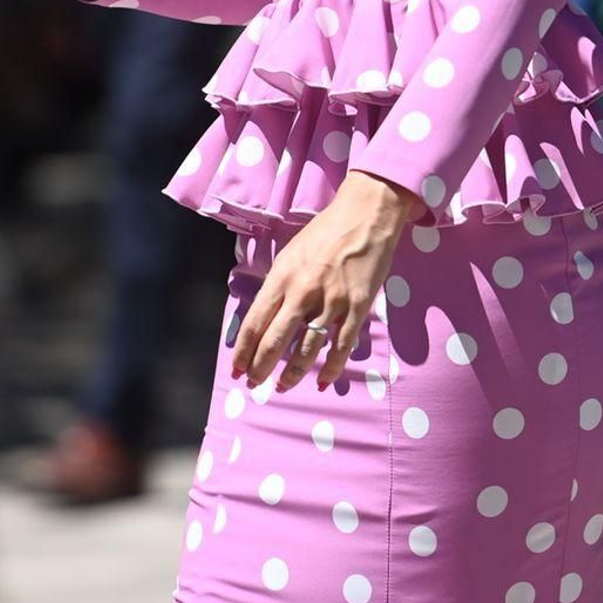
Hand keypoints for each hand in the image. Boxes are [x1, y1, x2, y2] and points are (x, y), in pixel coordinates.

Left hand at [230, 173, 419, 393]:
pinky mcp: (357, 307)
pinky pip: (341, 345)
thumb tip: (265, 317)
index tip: (236, 369)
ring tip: (282, 386)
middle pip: (275, 340)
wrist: (366, 216)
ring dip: (292, 373)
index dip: (243, 350)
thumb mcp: (290, 254)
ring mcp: (331, 301)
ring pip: (307, 348)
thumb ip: (278, 285)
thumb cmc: (325, 232)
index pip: (255, 322)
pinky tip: (322, 381)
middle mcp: (303, 292)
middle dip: (260, 367)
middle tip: (254, 384)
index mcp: (282, 277)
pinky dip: (331, 367)